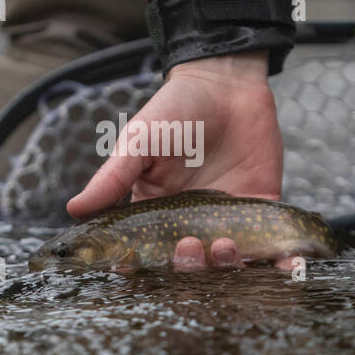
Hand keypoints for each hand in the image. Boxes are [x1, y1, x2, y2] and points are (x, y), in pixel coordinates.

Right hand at [65, 51, 283, 267]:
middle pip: (187, 268)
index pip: (142, 256)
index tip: (134, 269)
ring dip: (226, 267)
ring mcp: (227, 222)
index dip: (137, 269)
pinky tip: (282, 268)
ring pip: (227, 266)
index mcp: (153, 214)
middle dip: (188, 268)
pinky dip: (278, 266)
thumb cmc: (175, 110)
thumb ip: (111, 178)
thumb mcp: (138, 142)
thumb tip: (73, 210)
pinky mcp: (261, 212)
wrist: (227, 84)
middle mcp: (189, 226)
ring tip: (226, 245)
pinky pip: (271, 250)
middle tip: (190, 246)